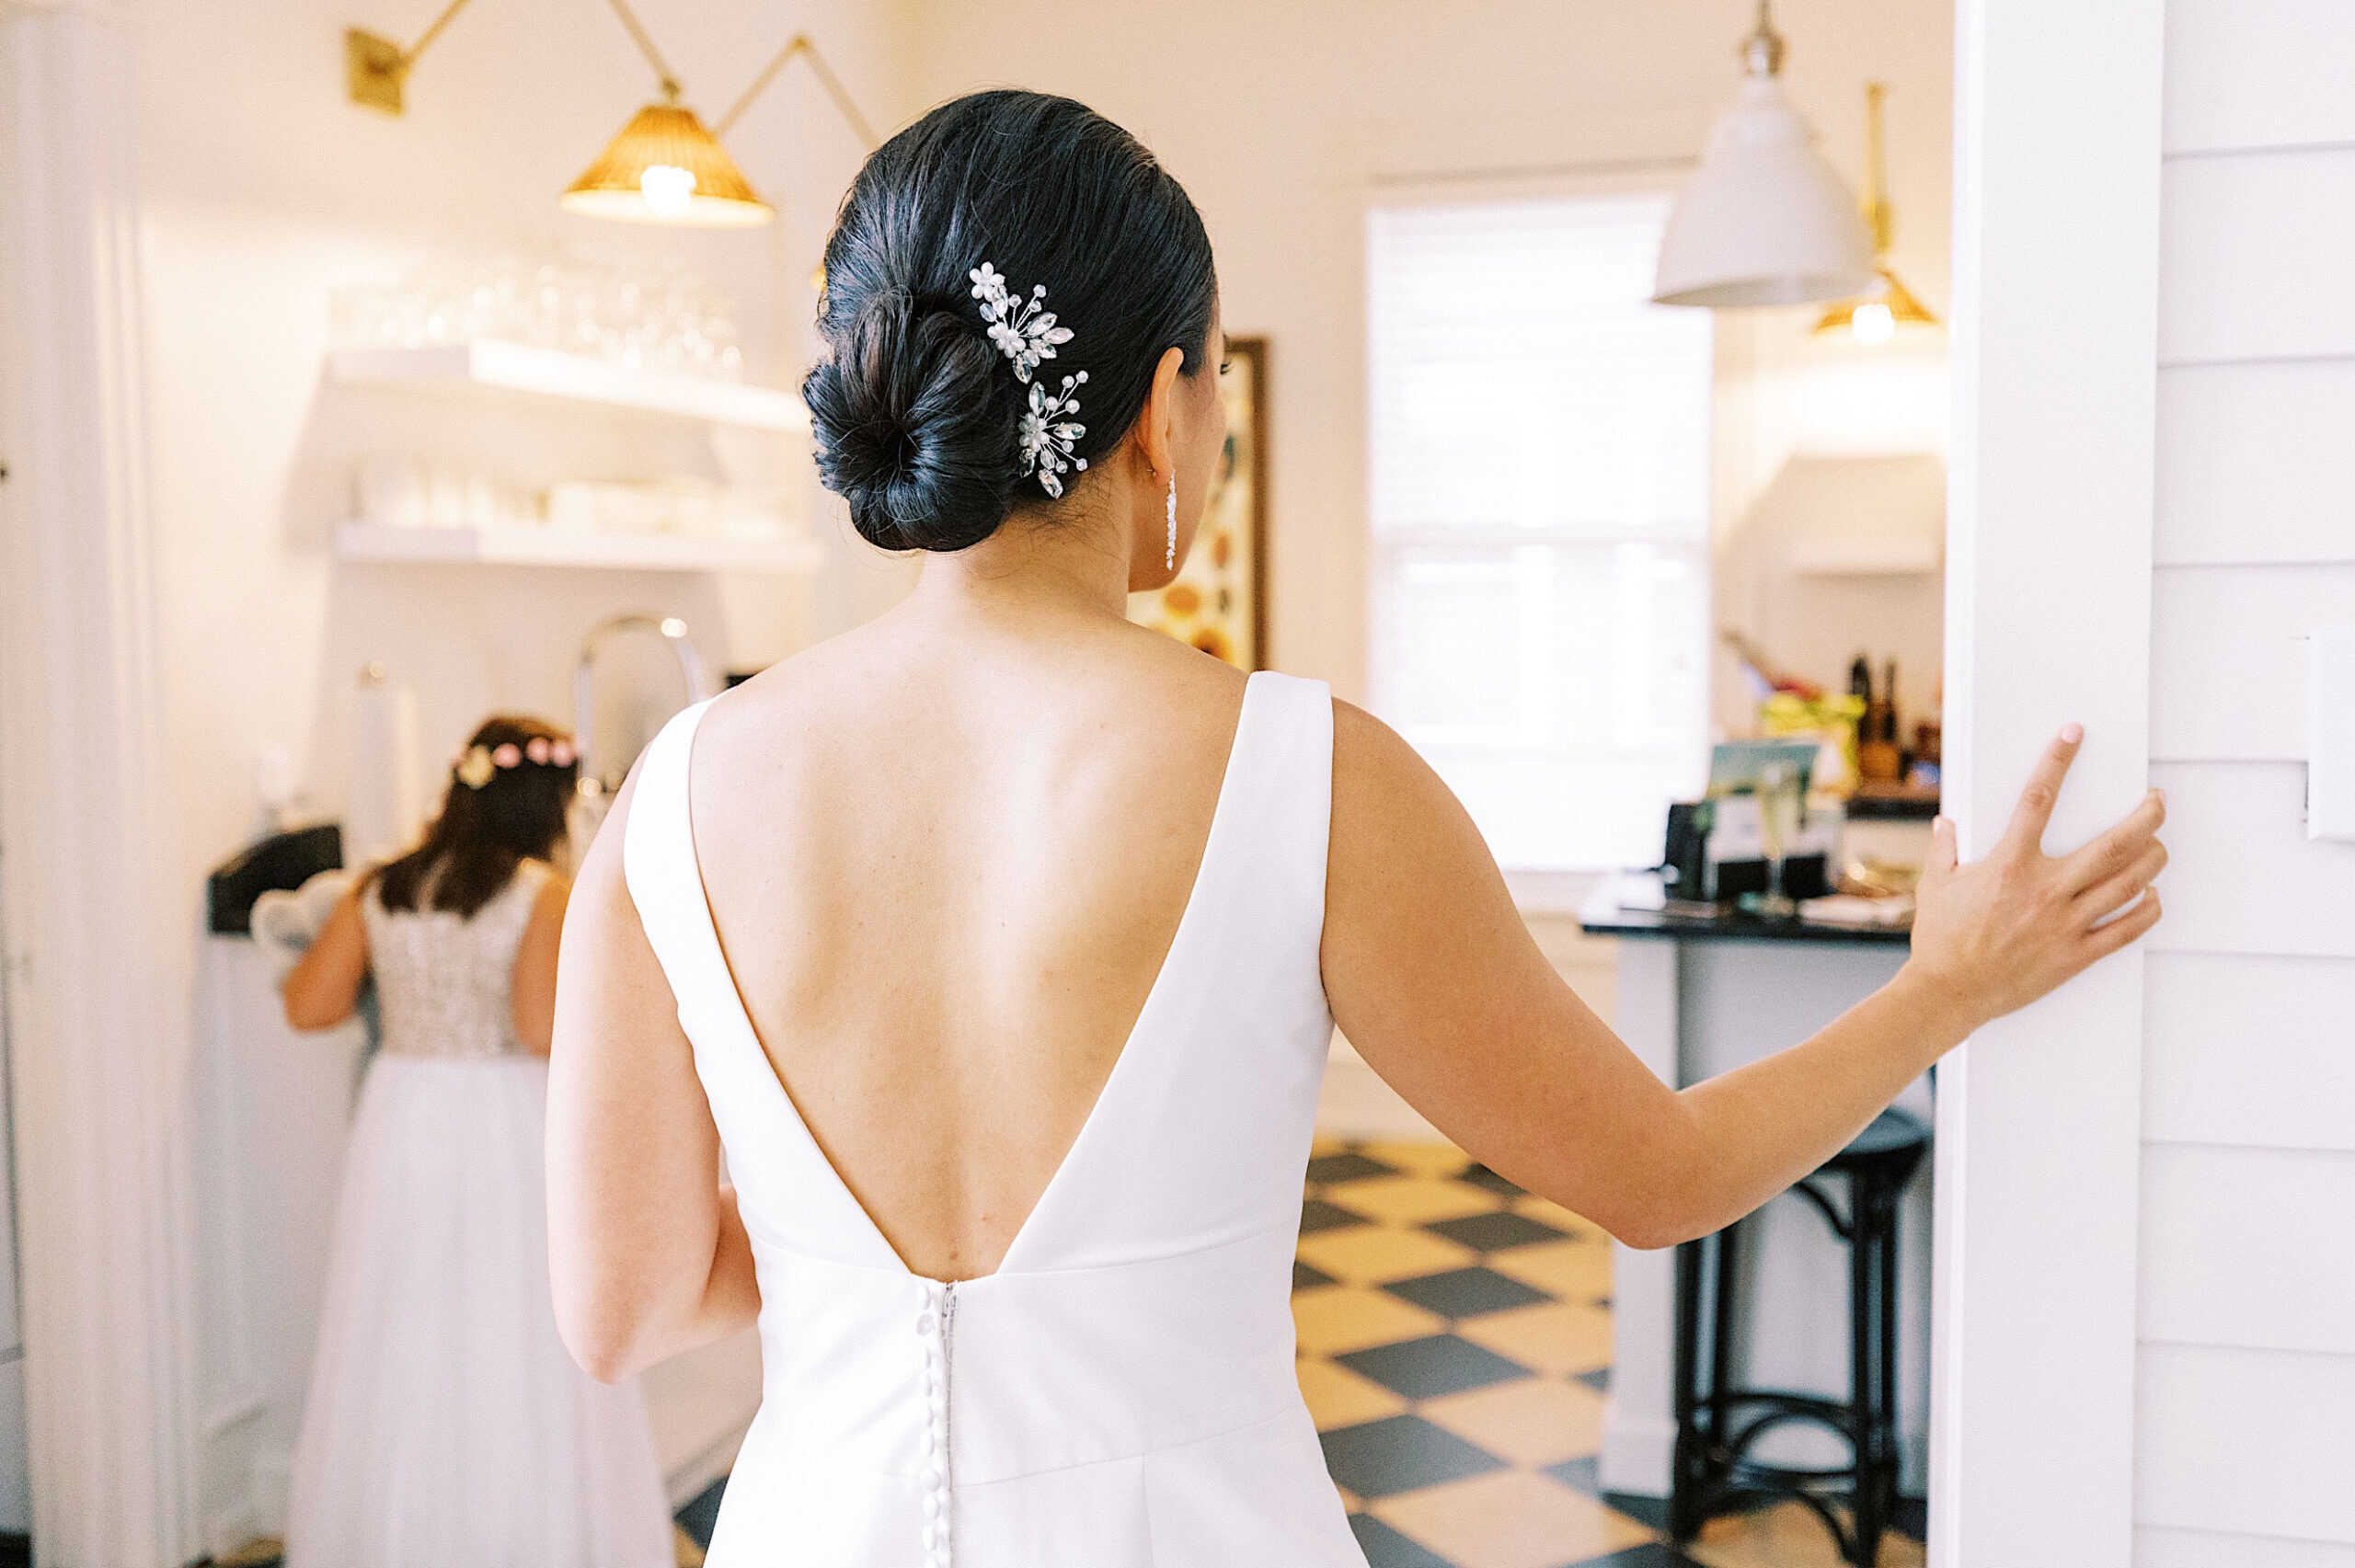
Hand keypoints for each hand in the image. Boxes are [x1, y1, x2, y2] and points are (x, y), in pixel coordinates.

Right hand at [1902, 723, 2166, 1030]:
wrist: (1948, 993)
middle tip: (2156, 801)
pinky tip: (2152, 896)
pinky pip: (2127, 929)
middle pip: (2113, 844)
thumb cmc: (1939, 940)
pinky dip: (2147, 909)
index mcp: (2009, 865)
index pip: (2038, 800)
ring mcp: (2066, 923)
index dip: (2057, 762)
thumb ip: (1944, 849)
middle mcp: (2045, 889)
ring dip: (2154, 858)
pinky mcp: (2076, 954)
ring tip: (2159, 845)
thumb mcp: (1935, 886)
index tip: (2073, 735)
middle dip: (2145, 817)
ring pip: (2129, 883)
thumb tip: (1947, 823)